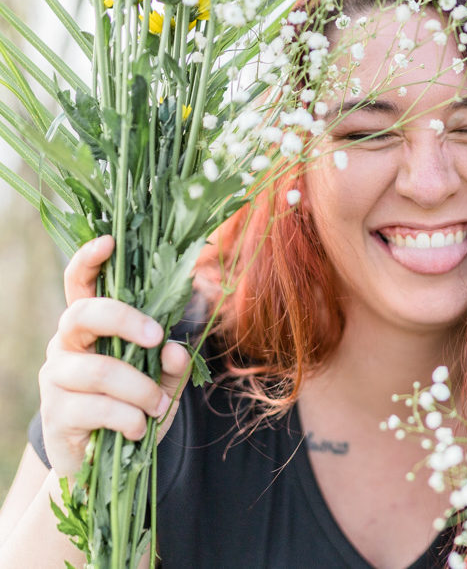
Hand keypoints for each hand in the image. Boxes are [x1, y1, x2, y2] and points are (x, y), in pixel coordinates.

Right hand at [38, 236, 190, 477]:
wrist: (103, 464)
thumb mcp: (162, 383)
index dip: (89, 260)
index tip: (109, 240)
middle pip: (84, 314)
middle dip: (125, 320)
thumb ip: (172, 364)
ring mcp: (56, 378)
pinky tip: (138, 428)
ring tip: (157, 407)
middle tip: (157, 338)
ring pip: (100, 370)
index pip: (80, 284)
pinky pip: (99, 408)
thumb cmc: (133, 408)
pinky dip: (130, 418)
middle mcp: (66, 344)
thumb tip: (173, 348)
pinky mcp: (56, 414)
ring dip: (141, 390)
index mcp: (92, 327)